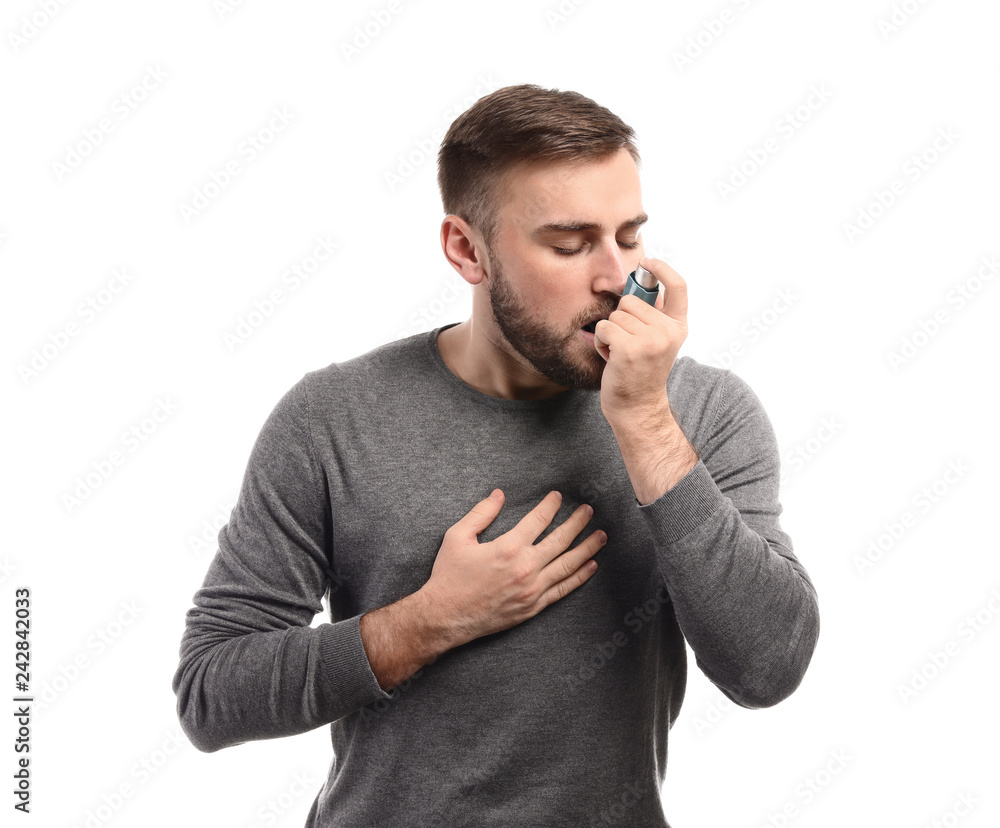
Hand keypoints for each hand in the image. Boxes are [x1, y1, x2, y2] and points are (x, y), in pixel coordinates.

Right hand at [418, 489, 605, 646]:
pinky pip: (563, 590)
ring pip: (568, 565)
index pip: (538, 520)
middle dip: (577, 522)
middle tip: (589, 510)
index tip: (558, 496)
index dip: (550, 505)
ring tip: (601, 536)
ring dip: (587, 548)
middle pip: (560, 540)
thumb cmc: (449, 576)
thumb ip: (481, 513)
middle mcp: (525, 568)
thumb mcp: (457, 537)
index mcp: (508, 547)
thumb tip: (499, 494)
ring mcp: (532, 589)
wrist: (445, 617)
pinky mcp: (533, 607)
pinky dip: (579, 577)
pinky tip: (591, 566)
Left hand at [594, 257, 687, 421]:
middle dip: (621, 319)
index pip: (679, 286)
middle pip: (631, 301)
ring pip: (615, 315)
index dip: (663, 269)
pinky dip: (601, 341)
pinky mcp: (629, 349)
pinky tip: (611, 358)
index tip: (647, 263)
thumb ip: (653, 315)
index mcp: (678, 327)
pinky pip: (604, 328)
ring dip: (610, 333)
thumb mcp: (657, 341)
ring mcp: (650, 340)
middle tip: (628, 345)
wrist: (637, 407)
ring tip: (620, 353)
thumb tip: (638, 283)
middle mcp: (668, 332)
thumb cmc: (640, 372)